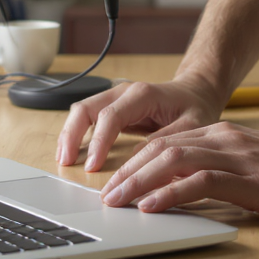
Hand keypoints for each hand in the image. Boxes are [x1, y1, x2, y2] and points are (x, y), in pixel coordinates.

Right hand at [57, 78, 223, 171]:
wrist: (195, 92)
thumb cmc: (195, 108)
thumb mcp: (193, 125)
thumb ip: (170, 139)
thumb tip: (142, 157)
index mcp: (142, 94)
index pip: (111, 116)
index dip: (99, 141)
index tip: (93, 166)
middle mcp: (124, 92)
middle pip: (86, 108)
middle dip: (72, 135)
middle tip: (66, 162)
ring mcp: (115, 98)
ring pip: (82, 110)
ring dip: (69, 134)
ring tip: (64, 159)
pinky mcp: (112, 108)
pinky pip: (88, 117)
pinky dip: (77, 133)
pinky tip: (72, 152)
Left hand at [98, 121, 258, 219]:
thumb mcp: (257, 168)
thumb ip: (225, 172)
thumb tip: (191, 190)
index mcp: (226, 135)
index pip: (168, 142)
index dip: (136, 161)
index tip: (115, 180)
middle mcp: (227, 139)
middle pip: (162, 149)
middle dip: (128, 171)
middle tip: (105, 194)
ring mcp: (238, 157)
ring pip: (174, 161)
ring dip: (139, 182)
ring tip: (117, 200)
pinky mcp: (251, 179)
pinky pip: (201, 182)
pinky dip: (171, 193)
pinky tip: (152, 205)